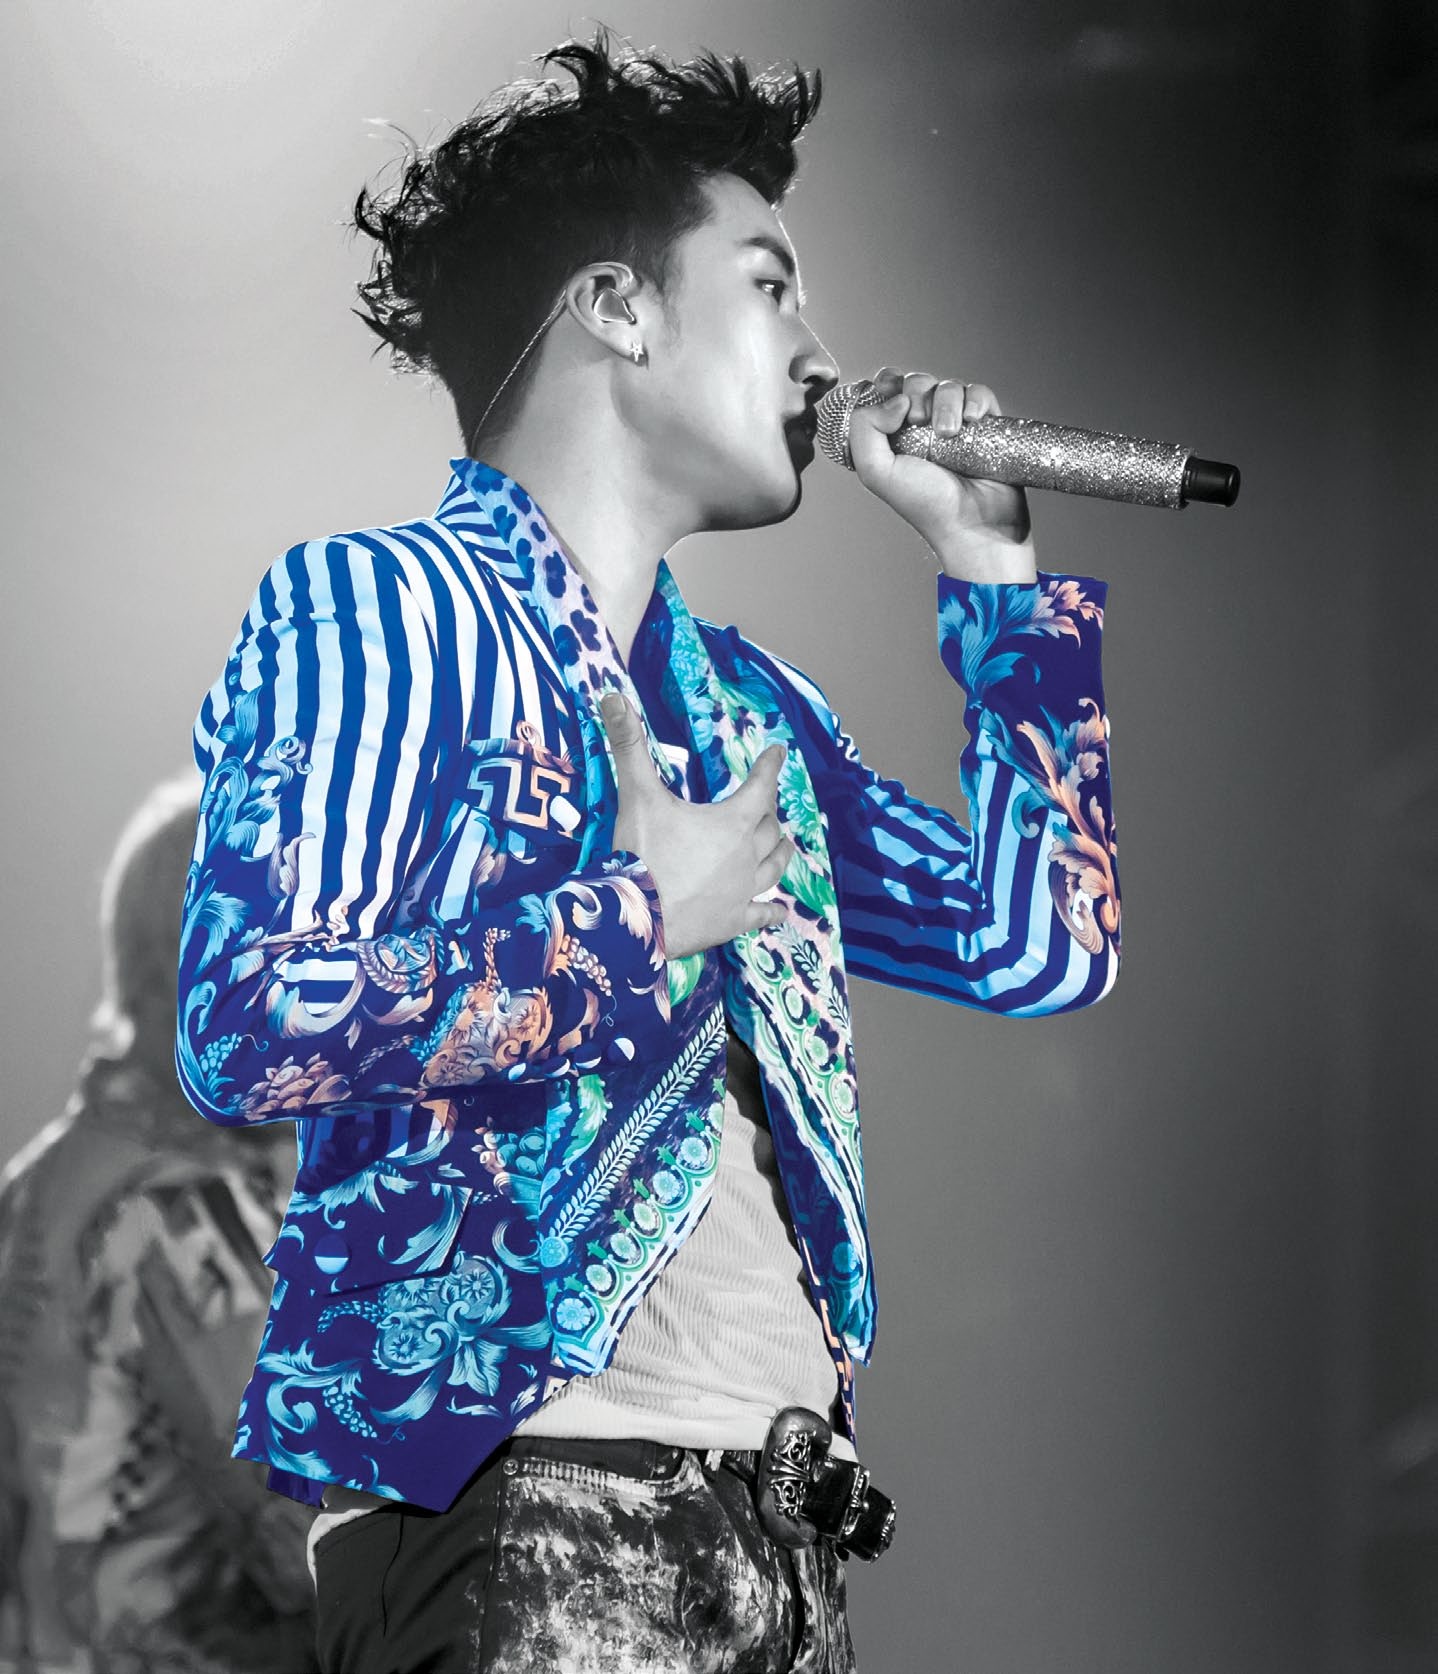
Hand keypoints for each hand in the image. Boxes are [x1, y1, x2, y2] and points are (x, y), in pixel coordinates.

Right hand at [600, 692, 794, 960]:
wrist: (635, 918)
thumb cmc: (639, 853)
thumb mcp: (636, 794)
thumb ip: (629, 745)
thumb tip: (612, 695)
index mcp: (732, 821)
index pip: (762, 786)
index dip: (770, 766)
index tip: (778, 752)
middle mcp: (747, 855)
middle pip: (770, 828)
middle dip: (770, 813)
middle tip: (767, 804)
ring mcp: (743, 892)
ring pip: (775, 867)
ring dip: (781, 853)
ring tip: (786, 846)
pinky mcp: (733, 922)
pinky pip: (763, 915)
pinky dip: (773, 912)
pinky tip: (780, 913)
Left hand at [845, 366, 1036, 583]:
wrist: (974, 524)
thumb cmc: (926, 505)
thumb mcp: (876, 472)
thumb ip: (864, 429)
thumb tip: (896, 399)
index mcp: (893, 435)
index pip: (886, 388)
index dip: (888, 385)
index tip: (894, 404)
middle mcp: (922, 427)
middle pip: (916, 382)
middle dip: (917, 393)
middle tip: (920, 423)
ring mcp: (955, 425)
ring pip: (947, 386)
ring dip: (946, 402)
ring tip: (949, 433)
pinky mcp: (985, 425)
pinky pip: (978, 393)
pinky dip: (974, 400)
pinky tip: (972, 421)